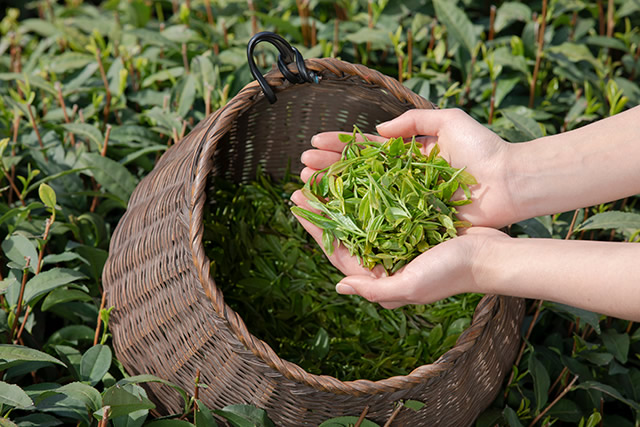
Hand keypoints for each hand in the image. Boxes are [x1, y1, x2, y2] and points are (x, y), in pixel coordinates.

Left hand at [291, 190, 507, 308]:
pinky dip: (369, 188)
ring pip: (361, 213)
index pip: (338, 250)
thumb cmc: (452, 273)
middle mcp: (386, 257)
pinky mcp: (413, 222)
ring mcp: (399, 239)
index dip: (316, 228)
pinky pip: (384, 204)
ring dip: (342, 193)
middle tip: (304, 181)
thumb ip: (375, 290)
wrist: (491, 256)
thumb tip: (339, 286)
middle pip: (346, 229)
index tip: (298, 204)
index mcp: (381, 275)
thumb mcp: (411, 285)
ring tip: (324, 171)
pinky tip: (358, 171)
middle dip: (324, 206)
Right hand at [300, 108, 516, 228]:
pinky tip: (334, 210)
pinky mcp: (414, 220)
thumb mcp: (449, 120)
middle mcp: (401, 178)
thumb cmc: (483, 149)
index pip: (365, 149)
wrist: (508, 183)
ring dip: (334, 189)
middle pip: (357, 172)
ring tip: (308, 184)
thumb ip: (413, 121)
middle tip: (302, 167)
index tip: (314, 143)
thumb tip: (377, 129)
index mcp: (407, 155)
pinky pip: (381, 217)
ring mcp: (406, 200)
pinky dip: (357, 214)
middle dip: (329, 167)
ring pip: (363, 194)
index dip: (339, 146)